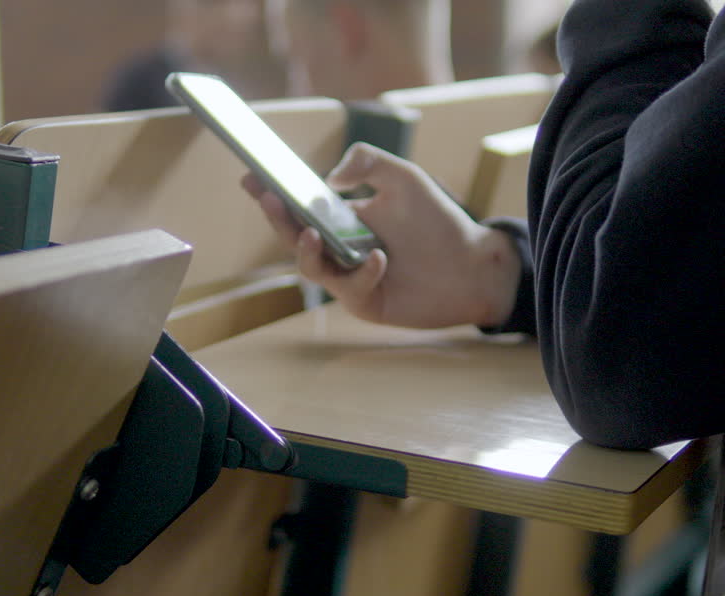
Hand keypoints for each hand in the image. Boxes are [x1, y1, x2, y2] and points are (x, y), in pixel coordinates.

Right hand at [241, 142, 521, 328]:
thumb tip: (330, 178)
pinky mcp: (365, 303)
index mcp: (342, 218)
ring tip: (312, 233)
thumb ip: (369, 162)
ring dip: (306, 251)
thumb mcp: (405, 178)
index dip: (272, 193)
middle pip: (294, 236)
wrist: (472, 266)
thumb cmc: (438, 222)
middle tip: (269, 197)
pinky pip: (351, 290)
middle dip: (277, 218)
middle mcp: (339, 249)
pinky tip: (380, 258)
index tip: (252, 176)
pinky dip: (362, 273)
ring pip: (312, 268)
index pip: (299, 205)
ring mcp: (348, 278)